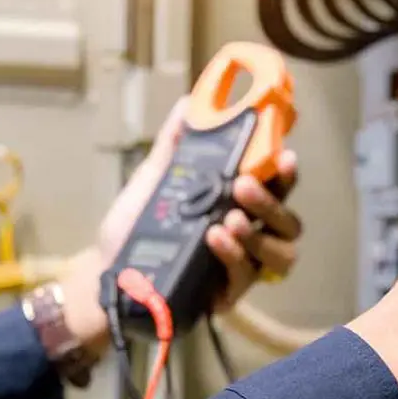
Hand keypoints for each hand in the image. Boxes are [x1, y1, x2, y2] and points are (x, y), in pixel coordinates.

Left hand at [60, 99, 301, 354]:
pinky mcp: (227, 294)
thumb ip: (176, 143)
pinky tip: (215, 239)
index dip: (287, 175)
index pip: (280, 189)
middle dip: (272, 202)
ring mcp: (243, 268)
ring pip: (281, 254)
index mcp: (241, 206)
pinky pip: (245, 277)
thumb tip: (189, 104)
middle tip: (243, 186)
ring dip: (260, 234)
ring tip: (230, 220)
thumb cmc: (137, 223)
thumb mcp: (156, 178)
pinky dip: (233, 255)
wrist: (108, 268)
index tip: (284, 157)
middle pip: (289, 223)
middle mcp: (251, 237)